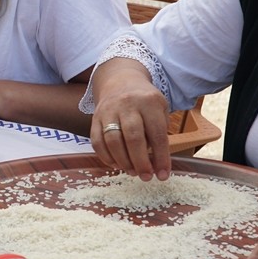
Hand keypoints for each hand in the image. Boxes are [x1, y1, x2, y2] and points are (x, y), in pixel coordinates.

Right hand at [89, 58, 171, 179]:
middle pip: (133, 137)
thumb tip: (156, 165)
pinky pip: (97, 141)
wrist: (120, 81)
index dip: (161, 157)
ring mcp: (109, 110)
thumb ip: (159, 134)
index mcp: (149, 102)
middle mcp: (128, 104)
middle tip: (146, 177)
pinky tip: (116, 164)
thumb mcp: (160, 109)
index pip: (157, 134)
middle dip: (140, 162)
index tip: (163, 175)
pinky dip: (106, 157)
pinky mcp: (95, 118)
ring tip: (132, 172)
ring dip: (123, 161)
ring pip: (113, 141)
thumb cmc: (145, 102)